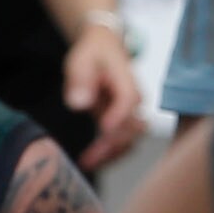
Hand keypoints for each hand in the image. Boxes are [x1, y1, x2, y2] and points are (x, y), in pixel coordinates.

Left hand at [61, 24, 147, 172]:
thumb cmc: (92, 53)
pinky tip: (89, 162)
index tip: (103, 128)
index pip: (128, 101)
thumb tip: (79, 104)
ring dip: (110, 155)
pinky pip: (120, 143)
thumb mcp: (80, 61)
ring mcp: (129, 113)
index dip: (118, 116)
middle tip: (90, 157)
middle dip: (112, 144)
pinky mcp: (120, 122)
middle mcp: (134, 100)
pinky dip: (108, 155)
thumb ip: (80, 80)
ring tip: (87, 163)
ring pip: (129, 140)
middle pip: (132, 127)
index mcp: (127, 81)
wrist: (103, 49)